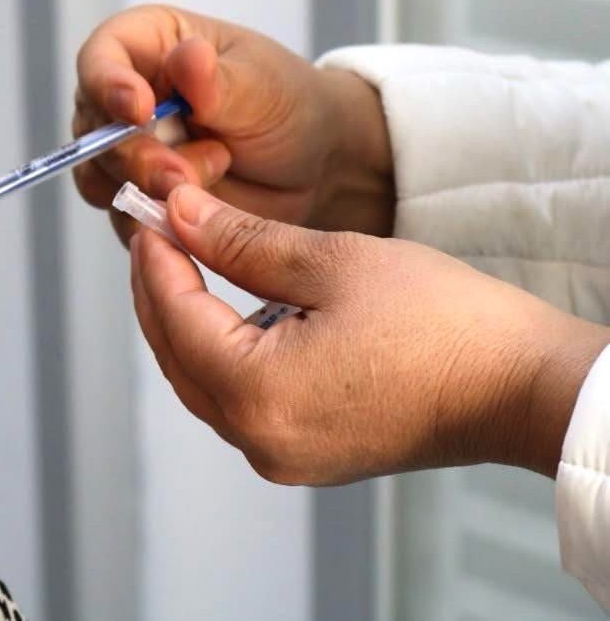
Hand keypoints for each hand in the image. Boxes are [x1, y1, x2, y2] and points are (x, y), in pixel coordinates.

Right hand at [73, 4, 395, 243]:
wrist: (314, 166)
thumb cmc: (287, 106)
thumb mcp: (261, 87)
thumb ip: (218, 80)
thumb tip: (187, 55)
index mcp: (150, 47)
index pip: (102, 56)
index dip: (108, 84)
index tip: (139, 110)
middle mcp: (127, 98)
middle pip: (93, 127)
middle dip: (135, 157)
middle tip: (181, 176)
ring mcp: (130, 151)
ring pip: (100, 177)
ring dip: (144, 191)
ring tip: (205, 187)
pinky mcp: (139, 197)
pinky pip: (123, 216)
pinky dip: (153, 221)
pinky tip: (196, 215)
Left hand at [131, 184, 609, 483]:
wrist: (522, 386)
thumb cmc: (445, 325)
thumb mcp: (333, 262)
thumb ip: (242, 242)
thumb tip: (182, 216)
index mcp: (258, 394)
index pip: (175, 316)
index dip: (156, 259)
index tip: (150, 216)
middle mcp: (259, 440)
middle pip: (178, 355)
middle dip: (160, 292)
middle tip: (158, 235)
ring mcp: (282, 455)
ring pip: (203, 381)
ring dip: (187, 323)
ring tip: (187, 264)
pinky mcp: (306, 453)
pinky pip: (238, 401)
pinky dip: (222, 353)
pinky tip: (228, 312)